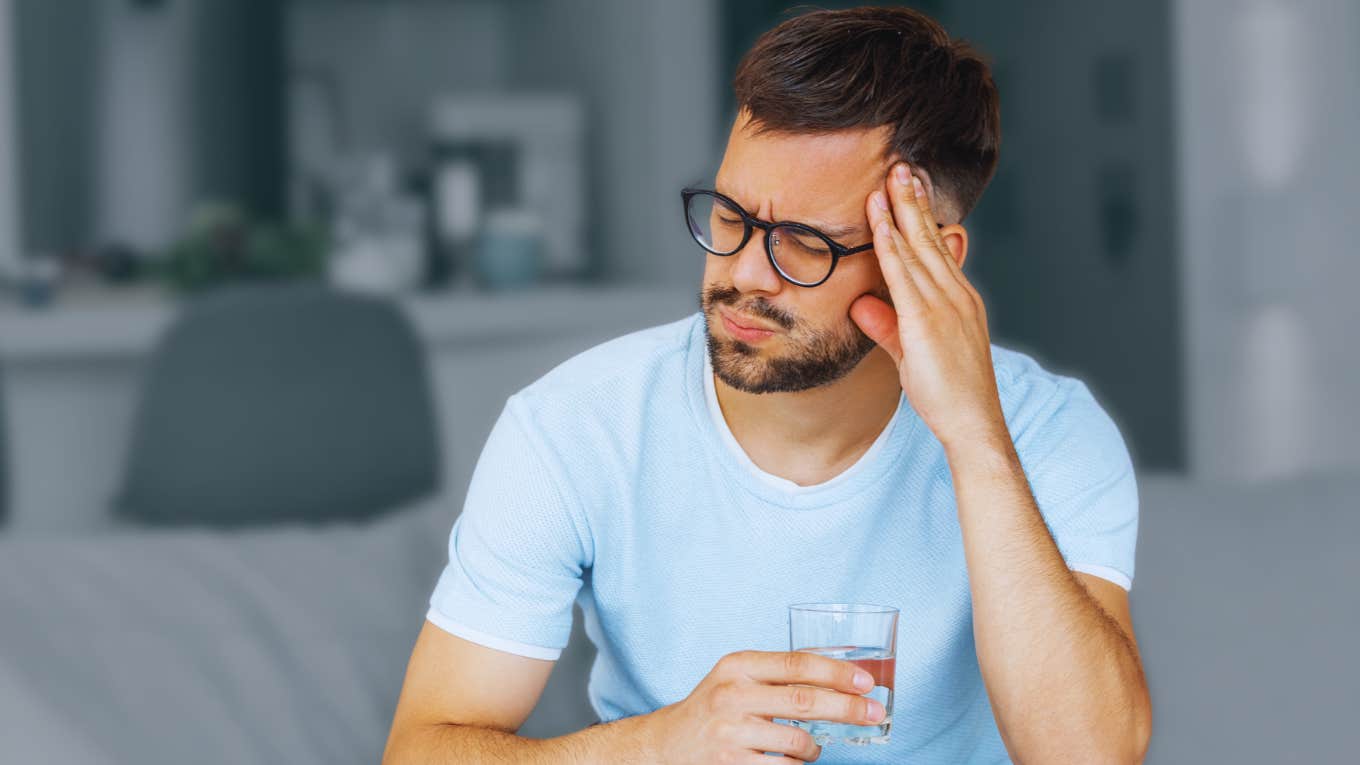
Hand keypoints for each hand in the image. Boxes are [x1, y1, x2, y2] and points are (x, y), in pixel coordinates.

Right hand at [643, 650, 884, 763]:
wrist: (667, 743)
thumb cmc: (714, 706)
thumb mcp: (737, 678)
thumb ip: (778, 674)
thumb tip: (840, 676)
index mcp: (738, 665)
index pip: (797, 663)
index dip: (836, 672)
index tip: (866, 682)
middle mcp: (732, 694)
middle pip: (804, 700)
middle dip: (847, 708)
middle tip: (874, 712)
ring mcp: (730, 732)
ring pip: (798, 741)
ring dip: (816, 747)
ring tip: (812, 746)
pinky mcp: (731, 764)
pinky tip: (792, 760)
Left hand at [849, 162, 1006, 448]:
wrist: (972, 423)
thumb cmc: (947, 394)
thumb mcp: (910, 354)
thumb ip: (886, 326)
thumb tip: (861, 305)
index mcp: (958, 299)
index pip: (937, 248)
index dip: (921, 217)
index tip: (908, 188)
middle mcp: (956, 294)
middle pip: (931, 237)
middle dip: (914, 199)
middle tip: (900, 164)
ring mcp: (944, 305)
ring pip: (918, 247)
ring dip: (901, 210)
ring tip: (889, 177)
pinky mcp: (927, 320)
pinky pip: (904, 273)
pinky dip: (891, 244)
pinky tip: (880, 222)